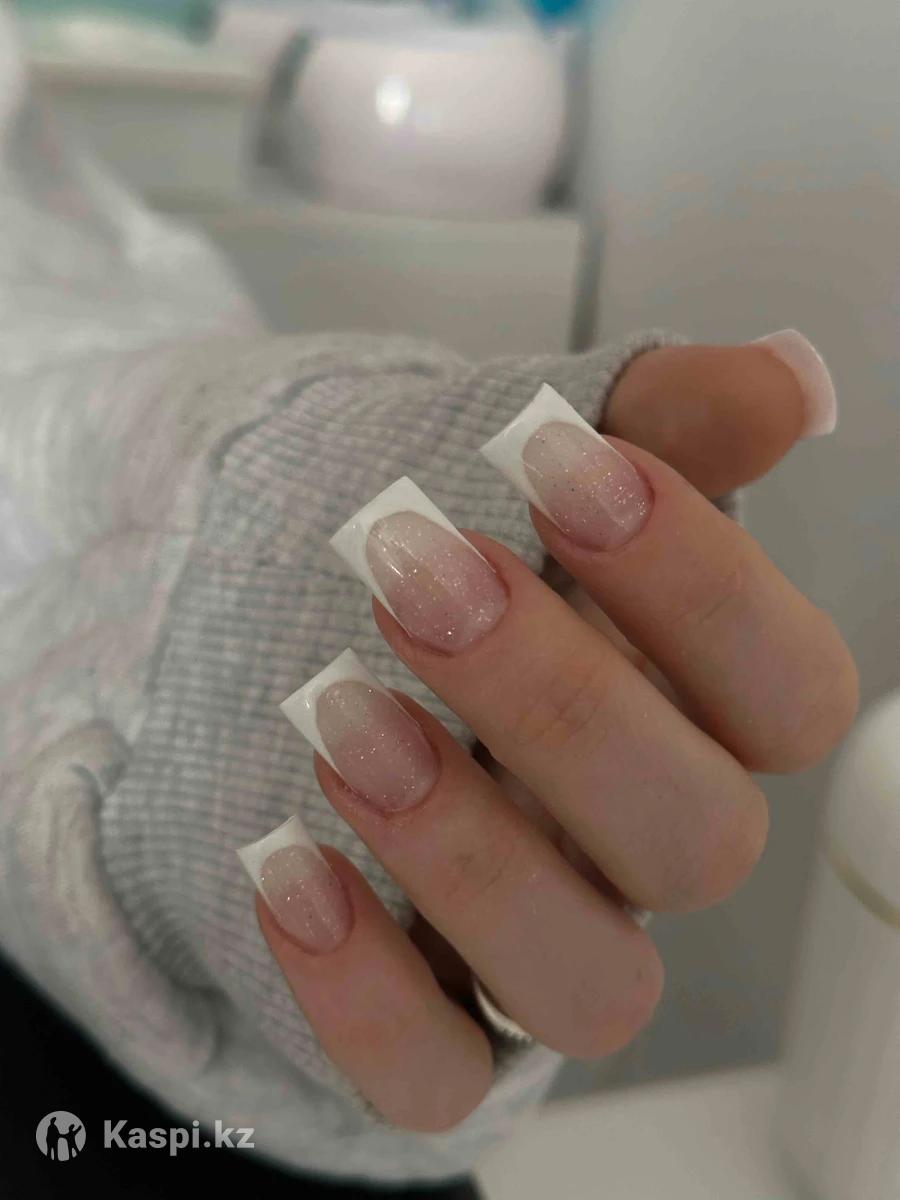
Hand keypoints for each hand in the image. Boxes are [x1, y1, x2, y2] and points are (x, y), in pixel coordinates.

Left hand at [250, 338, 857, 1131]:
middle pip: (697, 839)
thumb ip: (657, 423)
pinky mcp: (428, 1019)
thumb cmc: (425, 544)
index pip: (790, 693)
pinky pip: (435, 1075)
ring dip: (471, 855)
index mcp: (693, 711)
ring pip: (589, 982)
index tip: (565, 462)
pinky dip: (365, 995)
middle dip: (563, 705)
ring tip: (341, 720)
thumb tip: (785, 379)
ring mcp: (535, 940)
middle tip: (416, 571)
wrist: (272, 636)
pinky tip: (286, 868)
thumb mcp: (522, 466)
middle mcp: (635, 842)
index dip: (704, 586)